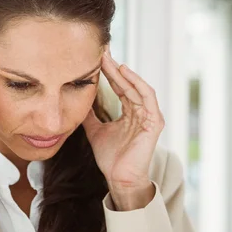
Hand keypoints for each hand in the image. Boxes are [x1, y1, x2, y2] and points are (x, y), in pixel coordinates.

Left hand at [82, 49, 163, 209]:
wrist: (119, 178)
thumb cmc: (110, 158)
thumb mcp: (95, 130)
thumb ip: (90, 115)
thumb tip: (78, 100)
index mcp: (130, 113)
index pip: (120, 87)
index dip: (109, 73)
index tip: (97, 58)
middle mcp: (141, 112)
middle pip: (128, 84)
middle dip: (115, 68)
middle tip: (102, 52)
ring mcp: (149, 116)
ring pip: (137, 87)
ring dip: (124, 73)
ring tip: (110, 60)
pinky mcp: (154, 122)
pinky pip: (147, 97)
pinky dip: (137, 83)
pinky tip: (125, 73)